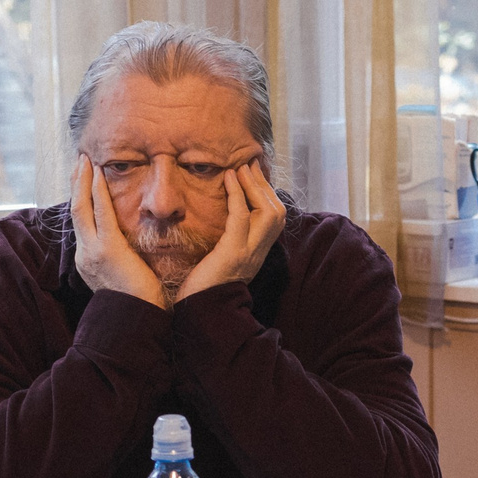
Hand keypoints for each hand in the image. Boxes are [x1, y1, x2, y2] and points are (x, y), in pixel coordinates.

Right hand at [71, 154, 166, 304]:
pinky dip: (97, 191)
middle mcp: (84, 255)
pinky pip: (100, 212)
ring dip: (83, 181)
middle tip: (79, 161)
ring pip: (82, 208)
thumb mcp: (124, 277)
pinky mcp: (106, 249)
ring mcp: (92, 252)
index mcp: (89, 261)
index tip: (83, 182)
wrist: (137, 322)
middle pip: (76, 212)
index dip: (82, 200)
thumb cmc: (138, 303)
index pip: (83, 224)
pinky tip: (97, 174)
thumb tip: (130, 250)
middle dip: (76, 185)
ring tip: (85, 161)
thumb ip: (122, 260)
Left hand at [177, 164, 284, 300]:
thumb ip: (227, 242)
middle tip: (250, 165)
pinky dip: (237, 195)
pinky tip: (229, 179)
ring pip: (267, 212)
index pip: (273, 219)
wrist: (200, 312)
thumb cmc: (203, 287)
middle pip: (276, 212)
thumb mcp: (221, 260)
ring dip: (254, 186)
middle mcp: (259, 253)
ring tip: (241, 168)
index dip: (267, 194)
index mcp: (257, 254)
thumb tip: (221, 221)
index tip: (255, 174)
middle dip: (264, 185)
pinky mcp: (234, 252)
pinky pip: (242, 217)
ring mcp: (249, 252)